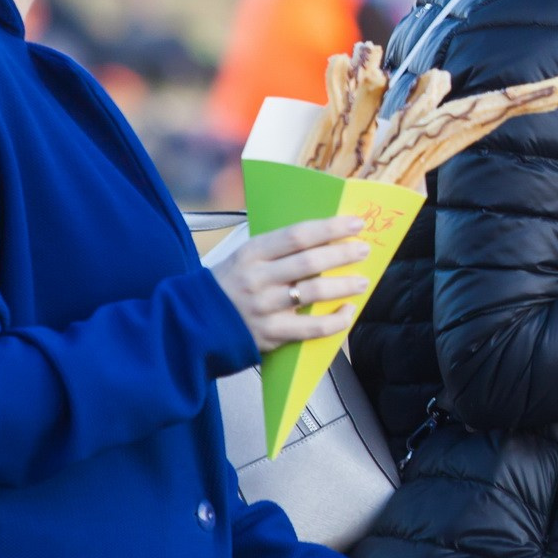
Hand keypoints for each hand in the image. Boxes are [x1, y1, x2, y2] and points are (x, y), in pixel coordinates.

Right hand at [213, 217, 372, 353]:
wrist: (194, 323)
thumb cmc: (230, 285)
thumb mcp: (245, 258)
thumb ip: (278, 250)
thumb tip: (325, 240)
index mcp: (252, 253)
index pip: (297, 235)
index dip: (330, 228)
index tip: (355, 224)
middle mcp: (258, 278)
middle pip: (309, 261)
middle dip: (342, 254)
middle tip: (364, 250)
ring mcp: (264, 307)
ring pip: (313, 292)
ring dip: (344, 285)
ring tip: (362, 281)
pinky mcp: (271, 334)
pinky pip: (310, 328)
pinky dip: (335, 321)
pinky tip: (347, 313)